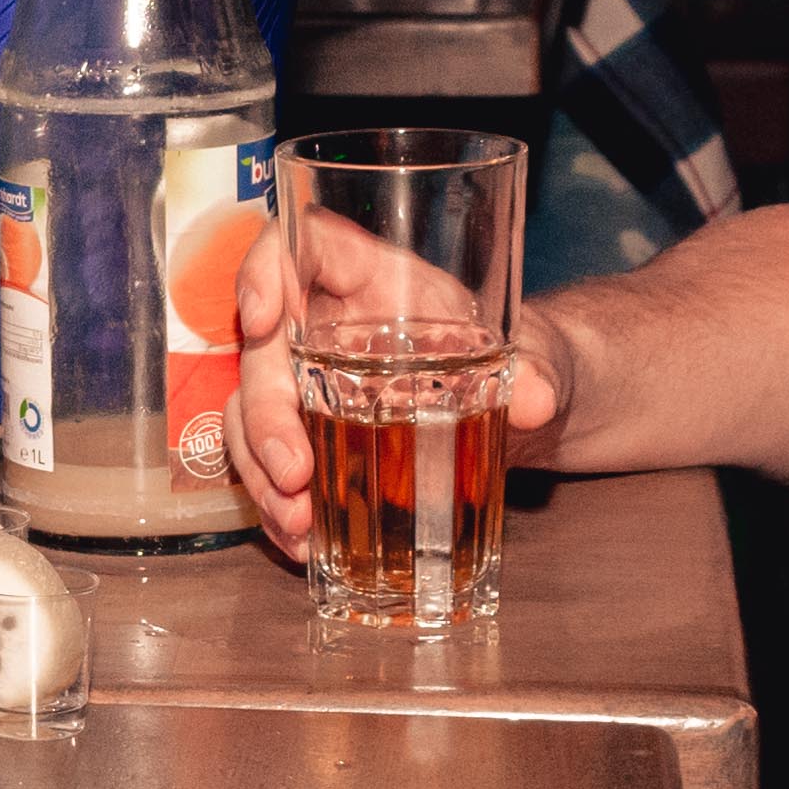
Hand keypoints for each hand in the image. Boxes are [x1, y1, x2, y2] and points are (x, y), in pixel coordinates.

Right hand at [218, 225, 571, 559]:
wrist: (521, 410)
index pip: (299, 245)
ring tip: (298, 525)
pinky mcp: (312, 434)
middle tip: (297, 474)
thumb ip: (538, 369)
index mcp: (370, 276)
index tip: (262, 319)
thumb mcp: (536, 355)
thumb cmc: (519, 356)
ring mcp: (309, 381)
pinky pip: (270, 463)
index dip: (263, 271)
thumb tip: (536, 400)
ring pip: (250, 412)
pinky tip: (302, 543)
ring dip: (261, 472)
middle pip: (263, 350)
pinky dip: (278, 506)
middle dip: (267, 415)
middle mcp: (323, 324)